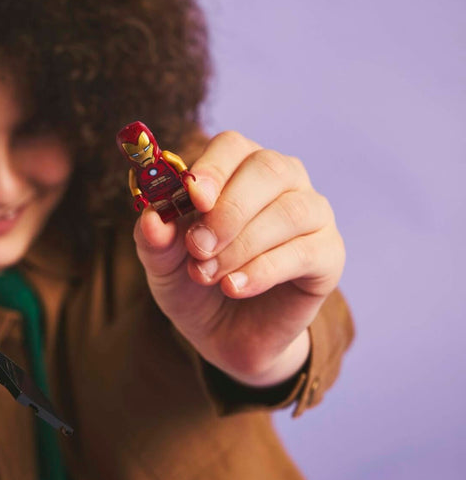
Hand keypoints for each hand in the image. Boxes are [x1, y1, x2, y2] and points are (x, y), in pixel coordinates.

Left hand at [133, 131, 345, 386]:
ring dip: (242, 246)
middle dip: (227, 211)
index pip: (232, 146)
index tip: (193, 197)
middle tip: (198, 247)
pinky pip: (305, 251)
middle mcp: (283, 180)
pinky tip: (235, 287)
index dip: (213, 168)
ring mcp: (312, 214)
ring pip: (290, 211)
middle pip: (268, 170)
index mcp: (238, 167)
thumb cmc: (194, 282)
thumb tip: (151, 219)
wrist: (225, 333)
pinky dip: (263, 271)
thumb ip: (154, 239)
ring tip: (208, 275)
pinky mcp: (329, 254)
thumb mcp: (163, 264)